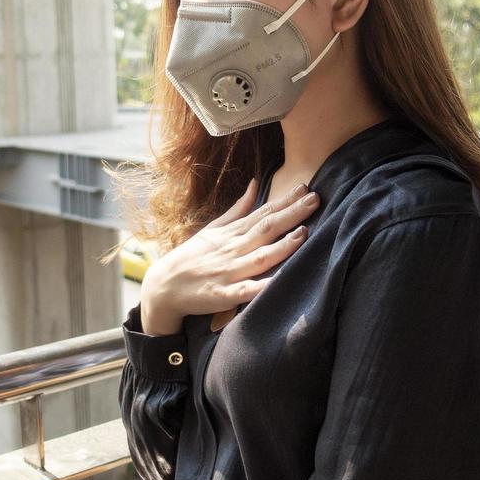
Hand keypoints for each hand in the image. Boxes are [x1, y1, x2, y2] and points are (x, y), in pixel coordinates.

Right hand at [139, 178, 320, 334]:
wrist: (164, 286)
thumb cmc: (192, 257)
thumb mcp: (212, 229)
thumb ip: (238, 209)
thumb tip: (256, 184)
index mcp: (231, 234)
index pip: (263, 214)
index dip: (285, 201)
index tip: (306, 188)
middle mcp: (232, 250)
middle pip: (265, 230)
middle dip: (291, 215)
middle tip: (315, 200)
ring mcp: (228, 272)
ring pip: (259, 258)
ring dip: (282, 246)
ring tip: (303, 234)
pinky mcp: (223, 295)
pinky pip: (245, 292)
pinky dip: (260, 287)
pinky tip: (278, 283)